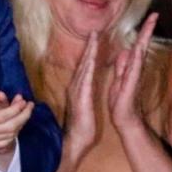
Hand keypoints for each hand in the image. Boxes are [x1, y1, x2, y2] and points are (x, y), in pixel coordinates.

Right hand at [0, 60, 33, 156]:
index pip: (4, 116)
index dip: (17, 109)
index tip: (23, 99)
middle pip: (11, 128)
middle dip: (24, 117)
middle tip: (30, 107)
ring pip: (7, 138)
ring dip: (19, 127)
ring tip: (24, 115)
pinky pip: (0, 145)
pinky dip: (10, 137)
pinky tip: (13, 128)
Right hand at [64, 31, 98, 159]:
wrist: (75, 141)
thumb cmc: (82, 125)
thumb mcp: (86, 105)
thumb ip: (86, 93)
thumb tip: (87, 85)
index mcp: (79, 88)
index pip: (85, 66)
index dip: (90, 52)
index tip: (95, 39)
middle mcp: (76, 86)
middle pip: (83, 62)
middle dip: (89, 46)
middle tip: (94, 31)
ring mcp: (77, 91)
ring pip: (84, 66)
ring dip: (89, 52)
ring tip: (94, 38)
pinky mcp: (81, 98)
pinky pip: (86, 79)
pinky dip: (88, 67)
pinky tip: (92, 58)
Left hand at [109, 13, 157, 133]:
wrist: (123, 120)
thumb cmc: (121, 102)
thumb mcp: (119, 80)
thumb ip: (122, 66)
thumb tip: (125, 51)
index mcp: (131, 67)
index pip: (138, 45)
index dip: (143, 31)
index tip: (150, 16)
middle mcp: (135, 70)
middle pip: (142, 46)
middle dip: (147, 30)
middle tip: (154, 14)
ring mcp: (134, 78)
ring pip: (140, 55)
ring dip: (144, 40)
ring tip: (149, 26)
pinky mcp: (130, 87)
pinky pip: (133, 71)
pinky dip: (136, 60)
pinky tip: (138, 50)